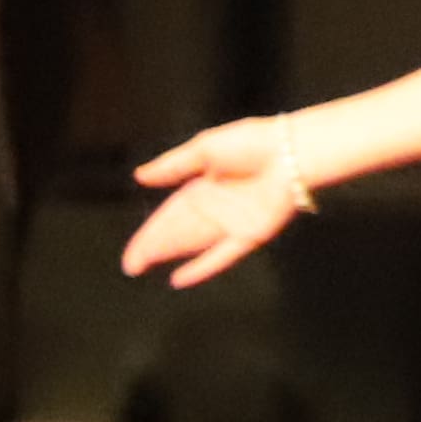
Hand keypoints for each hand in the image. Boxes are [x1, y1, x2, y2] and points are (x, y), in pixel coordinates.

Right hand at [121, 115, 315, 286]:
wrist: (290, 151)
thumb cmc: (252, 143)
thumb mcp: (204, 149)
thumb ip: (173, 165)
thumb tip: (139, 176)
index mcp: (204, 187)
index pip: (170, 215)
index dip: (150, 232)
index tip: (132, 250)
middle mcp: (216, 209)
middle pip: (178, 233)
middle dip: (154, 247)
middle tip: (130, 266)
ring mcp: (232, 224)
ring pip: (193, 244)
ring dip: (169, 255)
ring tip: (144, 267)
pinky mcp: (250, 235)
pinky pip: (221, 255)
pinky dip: (201, 267)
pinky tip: (179, 279)